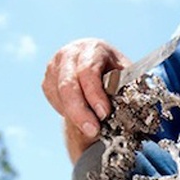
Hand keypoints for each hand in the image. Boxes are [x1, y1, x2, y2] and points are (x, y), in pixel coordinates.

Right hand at [42, 39, 130, 156]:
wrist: (100, 67)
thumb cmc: (118, 73)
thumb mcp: (126, 75)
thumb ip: (126, 87)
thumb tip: (131, 106)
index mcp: (93, 48)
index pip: (88, 71)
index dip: (95, 94)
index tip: (104, 114)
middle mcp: (70, 53)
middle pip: (68, 85)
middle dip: (80, 111)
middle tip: (93, 131)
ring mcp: (55, 66)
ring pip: (58, 95)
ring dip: (73, 115)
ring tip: (91, 130)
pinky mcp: (48, 80)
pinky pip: (54, 99)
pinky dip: (66, 112)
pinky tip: (80, 117)